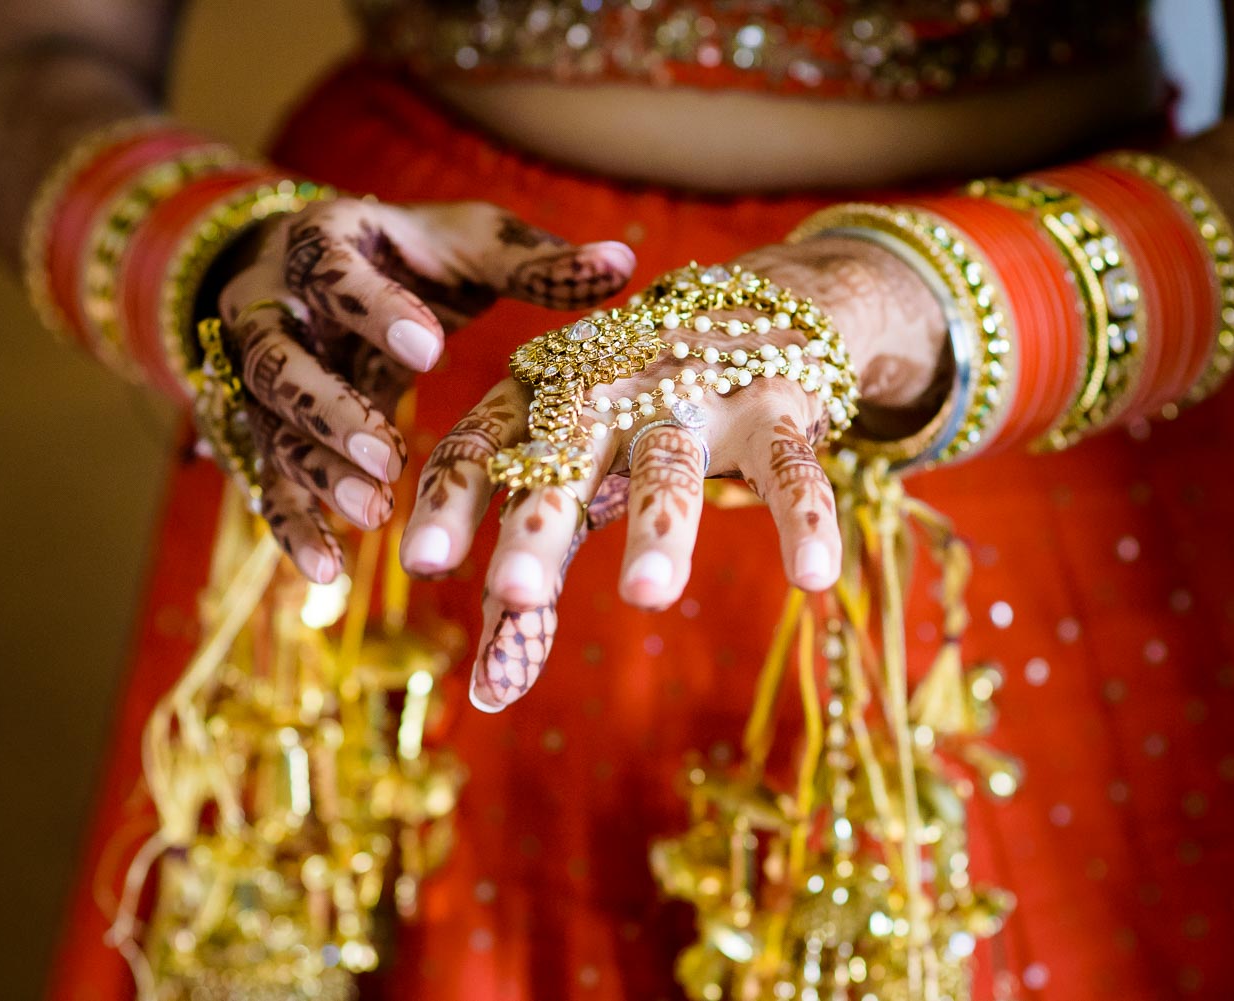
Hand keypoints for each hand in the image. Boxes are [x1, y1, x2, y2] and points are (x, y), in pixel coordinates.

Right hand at [210, 198, 636, 581]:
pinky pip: (264, 478)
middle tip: (387, 456)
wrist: (315, 267)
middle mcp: (272, 305)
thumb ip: (535, 265)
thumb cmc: (413, 256)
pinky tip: (330, 572)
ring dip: (317, 471)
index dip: (375, 311)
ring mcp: (253, 372)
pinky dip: (293, 524)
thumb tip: (622, 263)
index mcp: (326, 244)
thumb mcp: (470, 246)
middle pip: (277, 359)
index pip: (336, 273)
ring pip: (269, 424)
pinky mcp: (258, 426)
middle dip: (330, 408)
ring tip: (374, 514)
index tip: (430, 349)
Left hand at [400, 237, 947, 710]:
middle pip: (566, 460)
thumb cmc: (628, 416)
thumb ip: (531, 578)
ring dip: (661, 527)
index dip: (452, 502)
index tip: (420, 566)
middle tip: (515, 589)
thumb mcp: (572, 480)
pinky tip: (813, 578)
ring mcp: (693, 394)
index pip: (481, 447)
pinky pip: (791, 468)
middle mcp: (607, 391)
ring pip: (672, 466)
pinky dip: (805, 518)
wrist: (748, 304)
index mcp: (540, 400)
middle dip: (541, 523)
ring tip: (647, 595)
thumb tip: (490, 695)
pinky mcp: (773, 406)